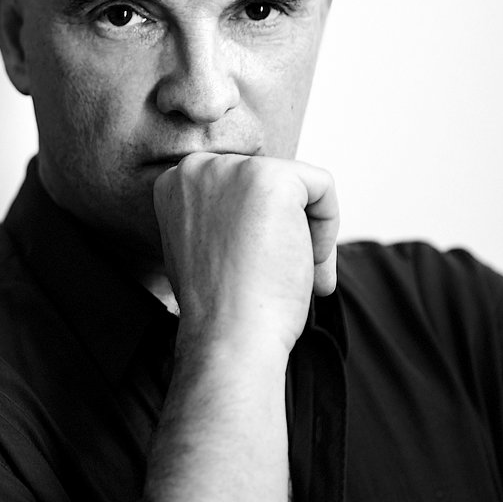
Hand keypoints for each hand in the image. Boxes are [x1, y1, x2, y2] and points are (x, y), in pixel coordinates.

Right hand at [152, 153, 338, 357]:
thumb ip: (220, 215)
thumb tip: (257, 208)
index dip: (256, 228)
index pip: (239, 186)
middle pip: (268, 180)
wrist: (228, 334)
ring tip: (295, 273)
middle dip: (286, 227)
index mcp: (174, 182)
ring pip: (298, 185)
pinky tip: (308, 264)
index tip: (257, 264)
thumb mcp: (201, 245)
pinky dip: (327, 227)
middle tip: (281, 273)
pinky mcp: (272, 177)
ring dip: (307, 232)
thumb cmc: (219, 304)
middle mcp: (197, 167)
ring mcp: (233, 169)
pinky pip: (322, 186)